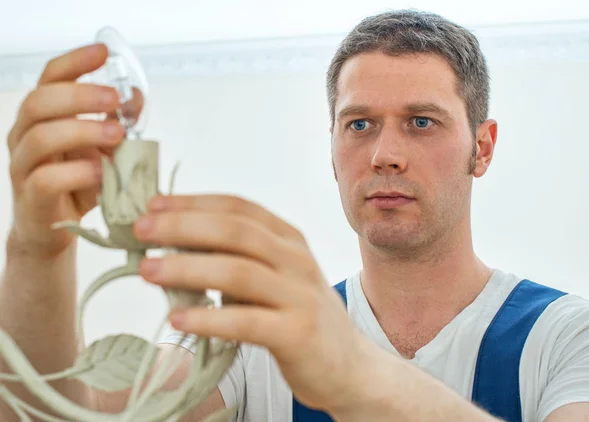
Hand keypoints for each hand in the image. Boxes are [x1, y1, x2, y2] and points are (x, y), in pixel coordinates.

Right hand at [6, 44, 124, 257]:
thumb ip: (115, 123)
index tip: (103, 53)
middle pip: (40, 102)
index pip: (49, 78)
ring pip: (40, 138)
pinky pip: (46, 179)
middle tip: (114, 99)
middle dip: (80, 96)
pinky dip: (77, 173)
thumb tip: (135, 97)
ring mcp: (23, 166)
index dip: (74, 62)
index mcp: (42, 117)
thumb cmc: (77, 183)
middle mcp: (25, 135)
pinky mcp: (31, 197)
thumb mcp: (102, 149)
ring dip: (83, 132)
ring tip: (117, 135)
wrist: (54, 229)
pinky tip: (101, 172)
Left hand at [135, 194, 372, 413]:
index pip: (239, 208)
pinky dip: (208, 318)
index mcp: (289, 239)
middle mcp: (296, 260)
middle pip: (236, 232)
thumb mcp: (274, 277)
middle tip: (141, 231)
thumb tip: (172, 245)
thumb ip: (236, 259)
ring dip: (187, 268)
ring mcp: (300, 296)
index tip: (154, 204)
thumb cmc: (297, 316)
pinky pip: (246, 322)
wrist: (347, 365)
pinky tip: (177, 318)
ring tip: (147, 271)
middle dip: (183, 226)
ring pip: (239, 272)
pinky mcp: (297, 334)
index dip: (194, 203)